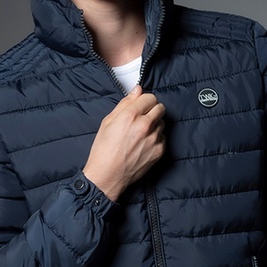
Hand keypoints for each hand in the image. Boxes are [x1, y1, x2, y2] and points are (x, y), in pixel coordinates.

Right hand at [83, 85, 165, 200]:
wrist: (107, 176)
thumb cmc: (104, 150)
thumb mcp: (108, 122)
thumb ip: (125, 103)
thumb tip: (137, 90)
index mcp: (130, 116)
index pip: (150, 97)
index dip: (145, 100)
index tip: (142, 105)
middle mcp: (145, 126)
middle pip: (160, 108)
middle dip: (152, 110)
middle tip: (143, 117)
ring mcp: (154, 139)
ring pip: (162, 123)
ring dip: (154, 124)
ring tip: (140, 133)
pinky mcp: (159, 151)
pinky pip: (162, 137)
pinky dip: (156, 138)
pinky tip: (143, 144)